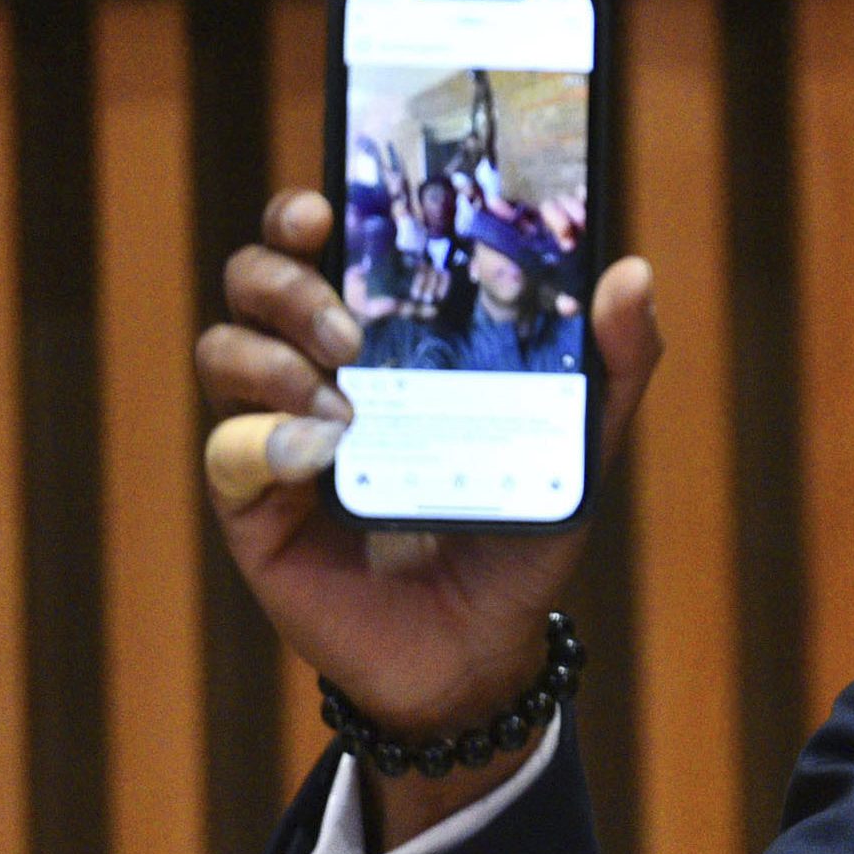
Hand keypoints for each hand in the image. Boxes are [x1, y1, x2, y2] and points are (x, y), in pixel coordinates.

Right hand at [195, 189, 658, 841]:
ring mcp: (277, 433)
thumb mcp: (582, 442)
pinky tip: (319, 456)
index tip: (328, 206)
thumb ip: (615, 362)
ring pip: (222, 349)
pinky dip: (262, 442)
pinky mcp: (252, 505)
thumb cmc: (518, 528)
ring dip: (272, 358)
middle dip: (286, 279)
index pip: (324, 245)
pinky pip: (226, 450)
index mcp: (385, 336)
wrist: (480, 646)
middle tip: (350, 327)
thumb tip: (630, 272)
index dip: (307, 212)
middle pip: (253, 278)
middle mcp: (317, 369)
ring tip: (343, 401)